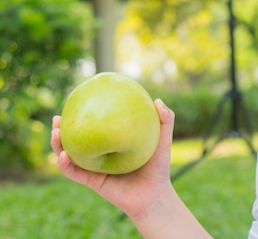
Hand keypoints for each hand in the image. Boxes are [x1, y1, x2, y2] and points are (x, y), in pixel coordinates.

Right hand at [50, 99, 175, 219]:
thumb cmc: (158, 167)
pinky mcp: (92, 182)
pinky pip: (74, 173)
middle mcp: (99, 154)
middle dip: (61, 129)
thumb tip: (157, 100)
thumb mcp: (163, 140)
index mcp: (110, 142)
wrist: (155, 195)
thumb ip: (165, 120)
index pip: (93, 127)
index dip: (81, 116)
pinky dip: (65, 165)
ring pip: (69, 156)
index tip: (75, 101)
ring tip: (55, 133)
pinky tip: (62, 155)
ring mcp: (94, 168)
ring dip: (57, 145)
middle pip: (74, 140)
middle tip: (57, 118)